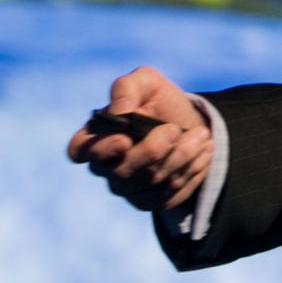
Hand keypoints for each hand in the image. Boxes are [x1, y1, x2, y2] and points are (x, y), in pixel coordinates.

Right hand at [65, 65, 212, 211]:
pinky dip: (191, 171)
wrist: (190, 124)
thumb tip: (120, 112)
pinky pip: (169, 194)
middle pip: (122, 172)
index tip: (124, 140)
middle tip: (175, 130)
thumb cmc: (160, 101)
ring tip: (201, 136)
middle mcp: (106, 166)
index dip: (99, 149)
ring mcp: (127, 187)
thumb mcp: (146, 82)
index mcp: (96, 136)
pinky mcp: (149, 200)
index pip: (79, 151)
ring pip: (151, 182)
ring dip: (181, 157)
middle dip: (153, 150)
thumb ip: (127, 88)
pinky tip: (202, 152)